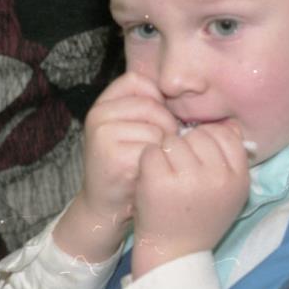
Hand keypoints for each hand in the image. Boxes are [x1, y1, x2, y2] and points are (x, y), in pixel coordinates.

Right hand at [53, 72, 177, 261]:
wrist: (106, 207)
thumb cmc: (127, 165)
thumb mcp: (131, 130)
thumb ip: (148, 109)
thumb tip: (191, 94)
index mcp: (102, 104)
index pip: (137, 81)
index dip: (156, 98)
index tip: (158, 121)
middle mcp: (98, 115)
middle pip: (151, 105)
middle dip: (166, 126)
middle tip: (161, 148)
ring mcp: (103, 135)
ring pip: (155, 128)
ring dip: (164, 148)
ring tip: (153, 162)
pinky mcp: (113, 156)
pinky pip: (153, 150)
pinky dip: (158, 164)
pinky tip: (148, 174)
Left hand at [131, 122, 249, 277]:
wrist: (173, 253)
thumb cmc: (199, 219)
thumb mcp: (228, 192)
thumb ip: (231, 160)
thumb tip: (230, 124)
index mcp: (238, 179)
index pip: (226, 134)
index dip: (207, 142)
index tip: (198, 161)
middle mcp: (217, 177)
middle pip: (198, 135)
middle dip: (186, 147)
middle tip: (180, 173)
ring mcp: (188, 179)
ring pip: (173, 140)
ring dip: (166, 154)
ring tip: (167, 178)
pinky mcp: (159, 181)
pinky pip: (152, 151)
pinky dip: (148, 162)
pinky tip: (151, 180)